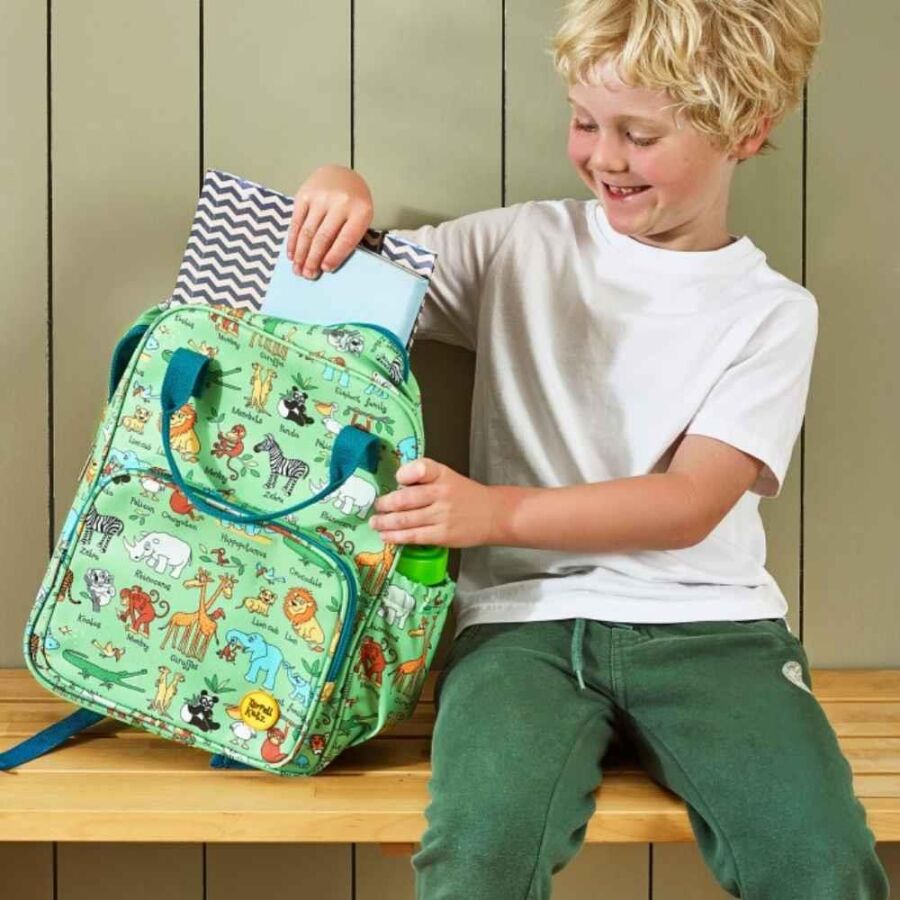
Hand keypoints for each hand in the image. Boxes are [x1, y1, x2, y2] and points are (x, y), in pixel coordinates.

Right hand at [286, 165, 373, 278]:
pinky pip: (296, 222)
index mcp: (360, 211)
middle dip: (313, 260)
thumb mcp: (360, 218)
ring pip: (307, 232)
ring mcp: (320, 197)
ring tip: (298, 269)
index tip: (325, 269)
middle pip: (323, 237)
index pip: (345, 239)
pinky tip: (292, 253)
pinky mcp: (304, 195)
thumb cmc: (353, 202)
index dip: (333, 257)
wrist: (342, 174)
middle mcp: (339, 202)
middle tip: (308, 275)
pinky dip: (293, 240)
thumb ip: (348, 237)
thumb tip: (326, 263)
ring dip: (301, 254)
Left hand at [369, 458, 502, 548]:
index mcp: (442, 474)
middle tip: (376, 507)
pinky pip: (414, 536)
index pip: (422, 468)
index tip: (397, 479)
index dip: (406, 473)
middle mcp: (441, 493)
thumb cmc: (465, 495)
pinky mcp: (442, 535)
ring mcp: (442, 515)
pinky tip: (386, 536)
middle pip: (405, 499)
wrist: (493, 515)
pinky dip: (396, 537)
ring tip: (375, 523)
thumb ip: (424, 477)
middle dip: (385, 504)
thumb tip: (395, 487)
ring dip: (385, 523)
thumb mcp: (447, 476)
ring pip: (406, 520)